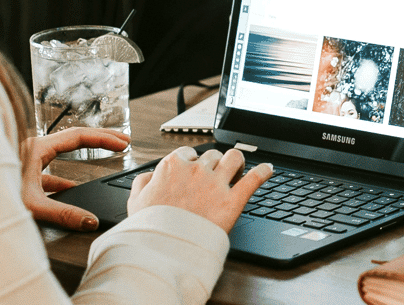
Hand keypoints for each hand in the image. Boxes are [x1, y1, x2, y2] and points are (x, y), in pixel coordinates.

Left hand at [23, 127, 130, 230]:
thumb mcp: (33, 205)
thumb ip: (63, 214)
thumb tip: (90, 221)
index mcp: (37, 148)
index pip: (78, 136)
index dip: (103, 139)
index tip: (122, 144)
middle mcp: (33, 149)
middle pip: (73, 138)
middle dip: (101, 138)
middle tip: (123, 141)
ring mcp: (27, 160)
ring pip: (62, 151)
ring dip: (85, 153)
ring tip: (103, 156)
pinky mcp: (23, 174)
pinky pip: (50, 168)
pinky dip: (64, 175)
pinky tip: (70, 187)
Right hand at [128, 145, 273, 231]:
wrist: (164, 250)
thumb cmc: (150, 228)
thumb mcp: (135, 201)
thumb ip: (143, 182)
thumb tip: (152, 175)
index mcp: (173, 166)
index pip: (188, 153)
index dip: (193, 162)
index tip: (195, 170)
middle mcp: (196, 170)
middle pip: (212, 155)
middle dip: (215, 164)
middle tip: (216, 175)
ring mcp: (216, 184)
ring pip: (234, 157)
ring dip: (237, 162)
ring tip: (238, 169)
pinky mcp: (233, 200)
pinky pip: (255, 178)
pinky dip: (264, 171)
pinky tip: (268, 169)